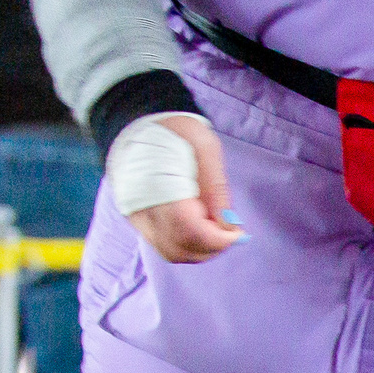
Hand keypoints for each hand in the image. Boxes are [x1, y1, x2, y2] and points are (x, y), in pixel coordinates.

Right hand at [113, 115, 242, 263]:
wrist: (136, 120)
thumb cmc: (175, 130)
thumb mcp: (204, 148)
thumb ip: (216, 188)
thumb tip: (229, 224)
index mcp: (157, 185)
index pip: (189, 230)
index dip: (218, 239)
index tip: (237, 231)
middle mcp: (141, 207)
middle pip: (180, 248)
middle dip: (212, 246)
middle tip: (228, 229)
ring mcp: (136, 216)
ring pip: (172, 252)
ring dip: (201, 248)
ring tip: (214, 226)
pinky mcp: (136, 219)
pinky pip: (164, 245)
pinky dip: (187, 244)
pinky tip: (200, 226)